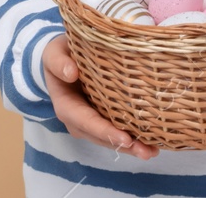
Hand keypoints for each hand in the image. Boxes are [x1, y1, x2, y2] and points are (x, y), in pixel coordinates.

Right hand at [42, 34, 158, 158]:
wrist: (61, 60)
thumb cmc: (59, 56)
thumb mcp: (54, 54)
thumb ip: (58, 62)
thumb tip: (71, 73)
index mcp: (66, 106)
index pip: (86, 122)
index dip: (105, 131)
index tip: (125, 138)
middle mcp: (77, 120)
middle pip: (101, 137)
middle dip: (123, 146)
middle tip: (147, 152)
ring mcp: (90, 122)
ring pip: (110, 139)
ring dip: (131, 147)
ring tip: (152, 151)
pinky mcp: (102, 118)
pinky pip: (116, 131)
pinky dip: (132, 139)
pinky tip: (151, 143)